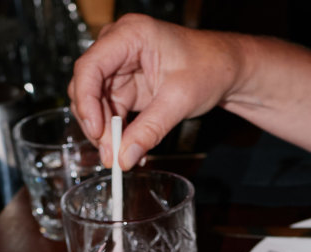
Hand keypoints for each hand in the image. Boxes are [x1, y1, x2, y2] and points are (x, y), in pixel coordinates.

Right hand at [68, 14, 240, 168]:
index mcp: (130, 35)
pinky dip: (118, 135)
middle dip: (96, 123)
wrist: (224, 69)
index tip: (96, 132)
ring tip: (122, 156)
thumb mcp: (178, 101)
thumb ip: (149, 130)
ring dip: (105, 134)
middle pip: (87, 87)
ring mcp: (119, 68)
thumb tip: (124, 158)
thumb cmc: (208, 67)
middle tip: (111, 153)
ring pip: (95, 105)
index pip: (89, 67)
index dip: (86, 101)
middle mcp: (118, 48)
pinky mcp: (125, 87)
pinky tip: (130, 150)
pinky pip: (110, 114)